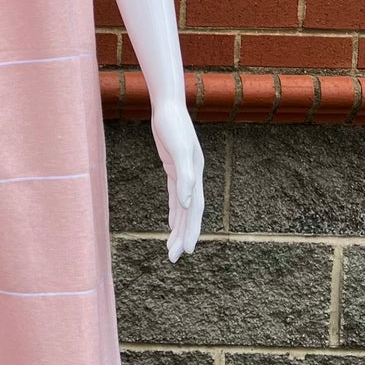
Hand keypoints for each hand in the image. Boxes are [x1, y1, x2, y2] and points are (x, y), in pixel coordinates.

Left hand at [150, 97, 204, 262]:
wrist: (168, 106)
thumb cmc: (173, 125)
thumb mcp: (178, 150)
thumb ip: (184, 177)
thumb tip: (187, 204)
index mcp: (196, 175)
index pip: (195, 210)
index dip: (191, 230)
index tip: (186, 251)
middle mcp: (193, 177)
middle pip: (189, 213)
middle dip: (183, 235)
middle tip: (174, 258)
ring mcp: (184, 173)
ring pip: (182, 207)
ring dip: (178, 227)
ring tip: (171, 248)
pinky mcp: (173, 168)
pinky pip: (175, 196)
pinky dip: (173, 212)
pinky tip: (171, 224)